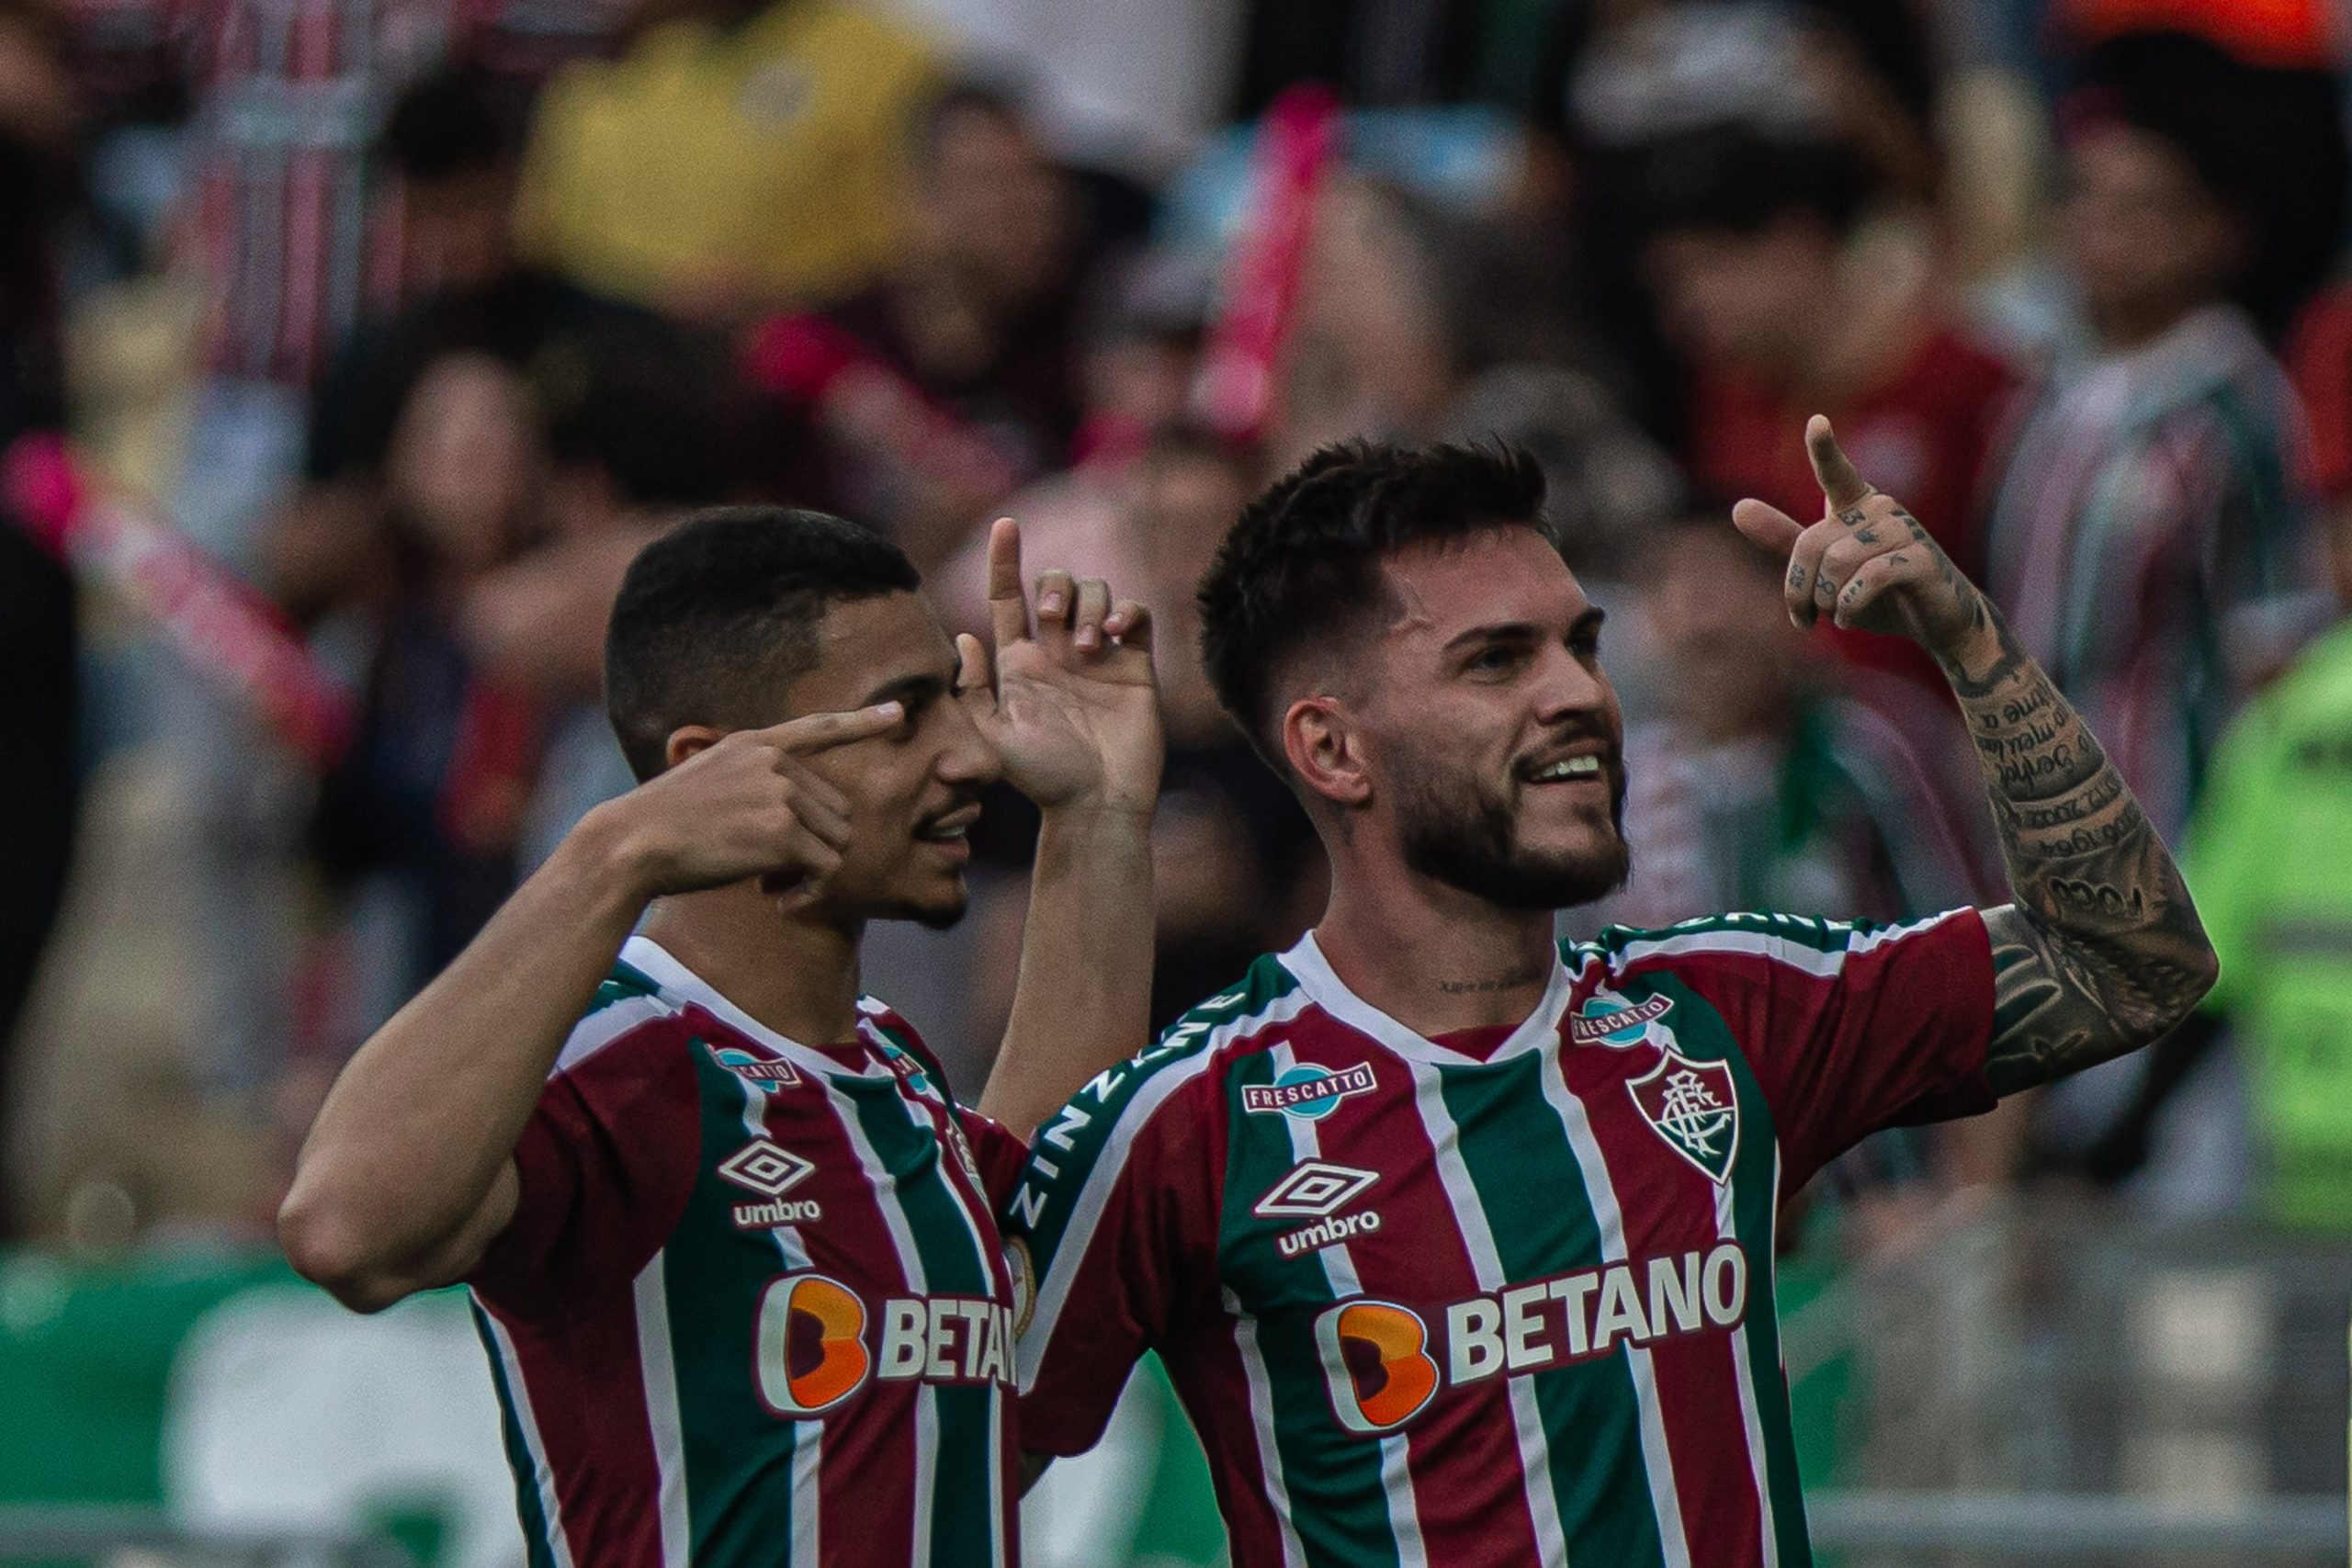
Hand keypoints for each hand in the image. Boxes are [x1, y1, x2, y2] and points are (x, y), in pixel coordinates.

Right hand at [590, 703, 905, 900]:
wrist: (630, 844)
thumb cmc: (661, 826)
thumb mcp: (706, 781)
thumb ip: (752, 782)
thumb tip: (796, 814)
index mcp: (754, 744)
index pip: (818, 727)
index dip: (861, 723)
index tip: (898, 715)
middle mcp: (774, 763)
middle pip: (837, 810)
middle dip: (816, 845)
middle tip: (776, 872)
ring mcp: (781, 794)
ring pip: (837, 841)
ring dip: (813, 871)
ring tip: (772, 884)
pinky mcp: (783, 833)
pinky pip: (825, 869)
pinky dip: (812, 893)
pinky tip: (780, 901)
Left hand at [962, 517, 1163, 816]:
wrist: (1096, 803)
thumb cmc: (1041, 777)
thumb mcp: (991, 737)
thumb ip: (971, 689)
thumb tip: (964, 637)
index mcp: (1020, 662)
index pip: (1007, 598)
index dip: (1005, 559)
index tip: (1005, 525)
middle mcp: (1059, 651)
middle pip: (1056, 584)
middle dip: (1054, 586)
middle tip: (1052, 617)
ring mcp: (1100, 656)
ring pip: (1097, 593)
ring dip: (1090, 608)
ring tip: (1090, 647)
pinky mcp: (1137, 665)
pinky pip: (1137, 615)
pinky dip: (1127, 611)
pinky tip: (1118, 635)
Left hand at [1730, 416, 1982, 651]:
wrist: (1935, 621)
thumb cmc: (1877, 593)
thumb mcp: (1825, 570)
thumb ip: (1785, 540)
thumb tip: (1739, 508)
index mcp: (1855, 505)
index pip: (1835, 472)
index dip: (1824, 448)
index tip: (1817, 422)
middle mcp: (1881, 508)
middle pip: (1812, 545)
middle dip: (1799, 590)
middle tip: (1805, 617)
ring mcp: (1904, 531)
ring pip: (1838, 563)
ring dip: (1827, 600)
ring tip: (1836, 615)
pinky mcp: (1922, 559)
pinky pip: (1868, 579)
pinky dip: (1849, 605)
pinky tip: (1848, 619)